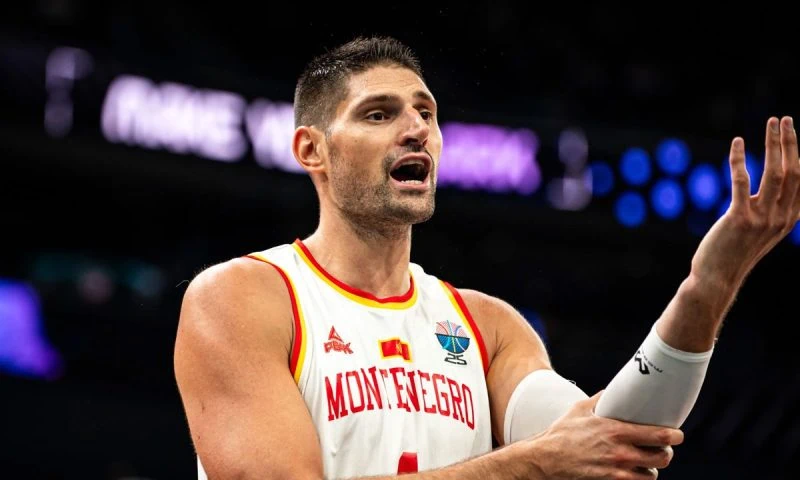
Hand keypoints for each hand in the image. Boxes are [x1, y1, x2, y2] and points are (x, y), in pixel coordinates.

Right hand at [525, 391, 681, 478]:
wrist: (547, 459)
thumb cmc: (562, 433)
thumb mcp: (580, 410)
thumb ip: (601, 400)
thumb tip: (613, 391)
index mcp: (616, 431)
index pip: (659, 435)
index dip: (675, 435)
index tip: (677, 434)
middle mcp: (621, 453)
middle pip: (662, 458)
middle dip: (665, 453)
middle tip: (662, 448)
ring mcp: (618, 471)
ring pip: (652, 474)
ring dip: (651, 468)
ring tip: (646, 461)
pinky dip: (638, 478)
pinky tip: (633, 472)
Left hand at [691, 116, 798, 288]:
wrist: (716, 279)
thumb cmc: (734, 253)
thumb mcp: (761, 232)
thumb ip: (770, 211)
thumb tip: (768, 188)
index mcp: (789, 219)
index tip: (794, 133)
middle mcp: (781, 218)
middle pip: (794, 171)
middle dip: (791, 142)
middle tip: (784, 119)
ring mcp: (762, 218)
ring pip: (774, 172)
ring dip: (773, 143)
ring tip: (772, 122)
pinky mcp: (739, 218)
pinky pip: (741, 181)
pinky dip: (739, 159)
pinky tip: (736, 143)